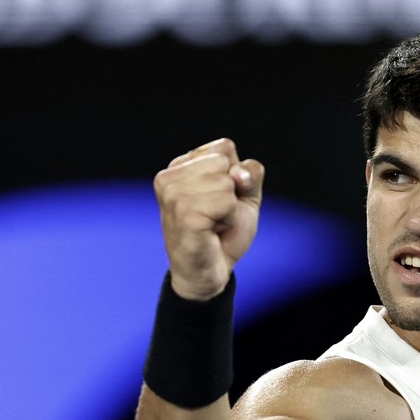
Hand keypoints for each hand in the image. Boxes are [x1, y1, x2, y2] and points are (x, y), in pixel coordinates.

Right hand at [153, 138, 264, 299]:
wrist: (209, 273)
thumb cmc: (224, 233)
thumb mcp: (244, 195)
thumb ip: (250, 173)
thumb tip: (239, 175)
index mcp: (179, 166)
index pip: (223, 147)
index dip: (235, 175)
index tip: (219, 199)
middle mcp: (169, 177)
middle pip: (224, 162)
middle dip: (232, 191)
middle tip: (217, 215)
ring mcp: (173, 195)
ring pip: (226, 182)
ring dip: (230, 209)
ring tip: (213, 224)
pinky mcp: (182, 214)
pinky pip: (226, 202)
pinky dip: (229, 220)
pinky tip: (212, 232)